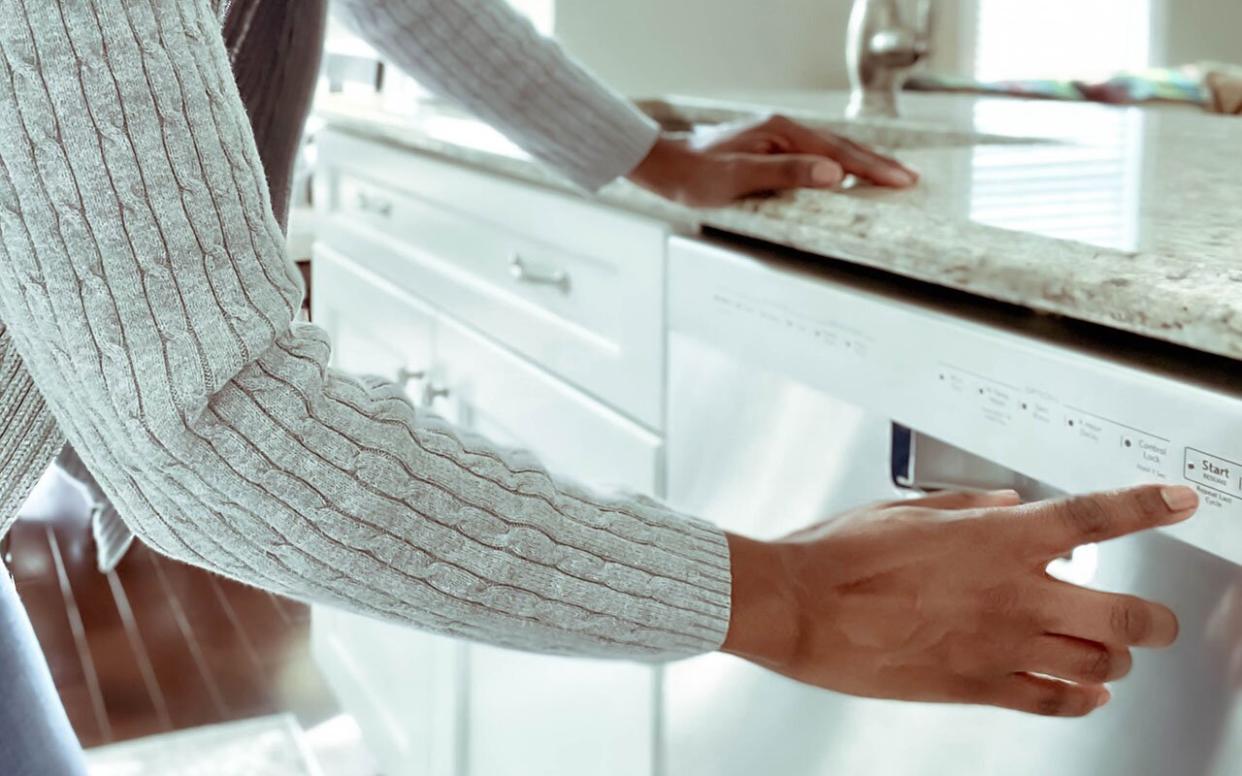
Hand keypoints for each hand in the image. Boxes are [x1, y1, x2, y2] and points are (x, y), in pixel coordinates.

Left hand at [627, 114, 917, 206]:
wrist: (665, 166)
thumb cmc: (695, 175)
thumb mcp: (740, 178)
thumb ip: (787, 173)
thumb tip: (833, 173)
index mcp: (781, 134)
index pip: (838, 153)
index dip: (872, 169)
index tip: (901, 180)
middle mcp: (782, 130)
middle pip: (840, 147)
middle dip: (876, 164)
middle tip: (908, 179)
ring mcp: (776, 138)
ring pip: (829, 151)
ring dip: (860, 164)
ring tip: (887, 175)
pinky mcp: (769, 148)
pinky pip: (814, 155)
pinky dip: (837, 165)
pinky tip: (843, 174)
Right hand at [723, 484, 1200, 716]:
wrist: (798, 608)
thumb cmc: (838, 557)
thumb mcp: (903, 510)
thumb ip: (966, 509)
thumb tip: (1004, 507)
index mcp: (995, 538)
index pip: (1095, 516)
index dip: (1148, 506)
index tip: (1177, 502)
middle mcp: (1011, 593)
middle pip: (1123, 614)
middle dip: (1152, 619)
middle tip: (1155, 619)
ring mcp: (998, 645)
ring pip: (1098, 664)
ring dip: (1114, 660)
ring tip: (1111, 656)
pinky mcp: (975, 687)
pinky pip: (1052, 702)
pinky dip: (1079, 699)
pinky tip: (1082, 694)